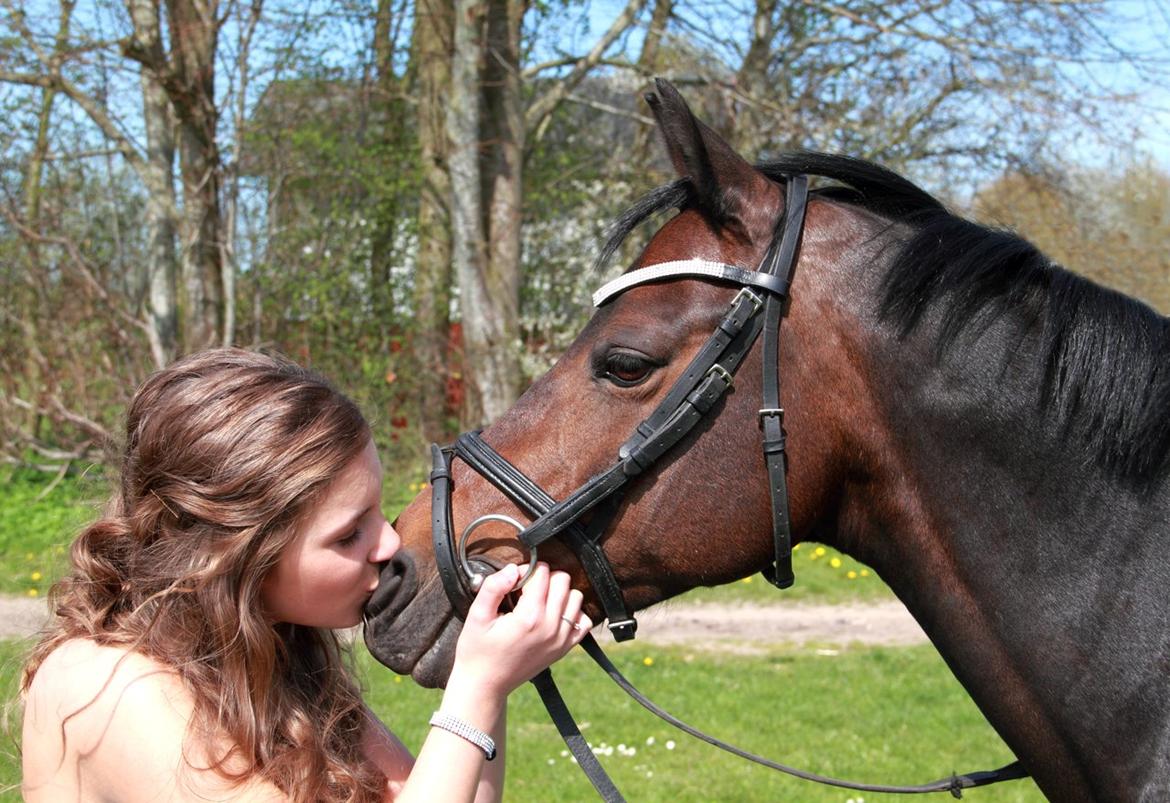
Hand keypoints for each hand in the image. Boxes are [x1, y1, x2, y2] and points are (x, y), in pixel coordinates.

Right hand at [449, 562, 590, 697]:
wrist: (485, 684)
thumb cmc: (477, 650)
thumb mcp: (477, 615)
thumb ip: (494, 587)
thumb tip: (513, 569)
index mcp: (529, 617)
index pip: (542, 573)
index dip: (527, 570)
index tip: (515, 581)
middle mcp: (550, 627)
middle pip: (562, 580)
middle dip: (545, 578)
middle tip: (526, 589)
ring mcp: (561, 639)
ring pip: (576, 597)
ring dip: (559, 593)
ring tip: (539, 601)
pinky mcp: (564, 648)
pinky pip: (584, 621)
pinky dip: (572, 613)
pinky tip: (553, 615)